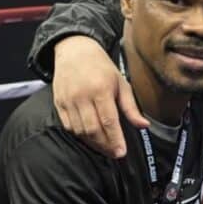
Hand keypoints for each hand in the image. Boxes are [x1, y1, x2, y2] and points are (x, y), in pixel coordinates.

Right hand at [54, 36, 148, 157]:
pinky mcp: (58, 103)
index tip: (121, 152)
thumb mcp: (122, 84)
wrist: (74, 50)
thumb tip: (144, 126)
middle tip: (115, 153)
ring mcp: (68, 100)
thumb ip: (131, 107)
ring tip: (105, 148)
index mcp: (101, 90)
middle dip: (105, 145)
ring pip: (80, 130)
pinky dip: (80, 136)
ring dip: (93, 143)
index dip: (115, 139)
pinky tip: (91, 139)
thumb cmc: (102, 68)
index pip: (108, 121)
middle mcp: (82, 96)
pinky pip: (69, 126)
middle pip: (93, 129)